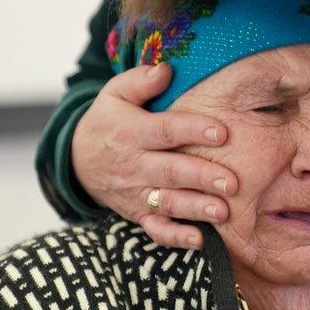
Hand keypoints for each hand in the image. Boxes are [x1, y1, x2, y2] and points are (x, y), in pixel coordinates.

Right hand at [72, 63, 237, 247]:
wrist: (77, 161)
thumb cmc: (108, 122)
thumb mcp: (114, 94)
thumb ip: (140, 81)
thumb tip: (166, 70)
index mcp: (131, 132)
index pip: (165, 131)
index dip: (192, 130)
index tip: (222, 132)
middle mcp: (133, 165)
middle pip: (171, 171)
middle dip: (201, 177)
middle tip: (232, 183)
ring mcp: (136, 193)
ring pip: (167, 202)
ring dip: (195, 209)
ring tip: (222, 212)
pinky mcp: (138, 214)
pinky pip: (156, 230)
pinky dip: (176, 237)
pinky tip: (199, 240)